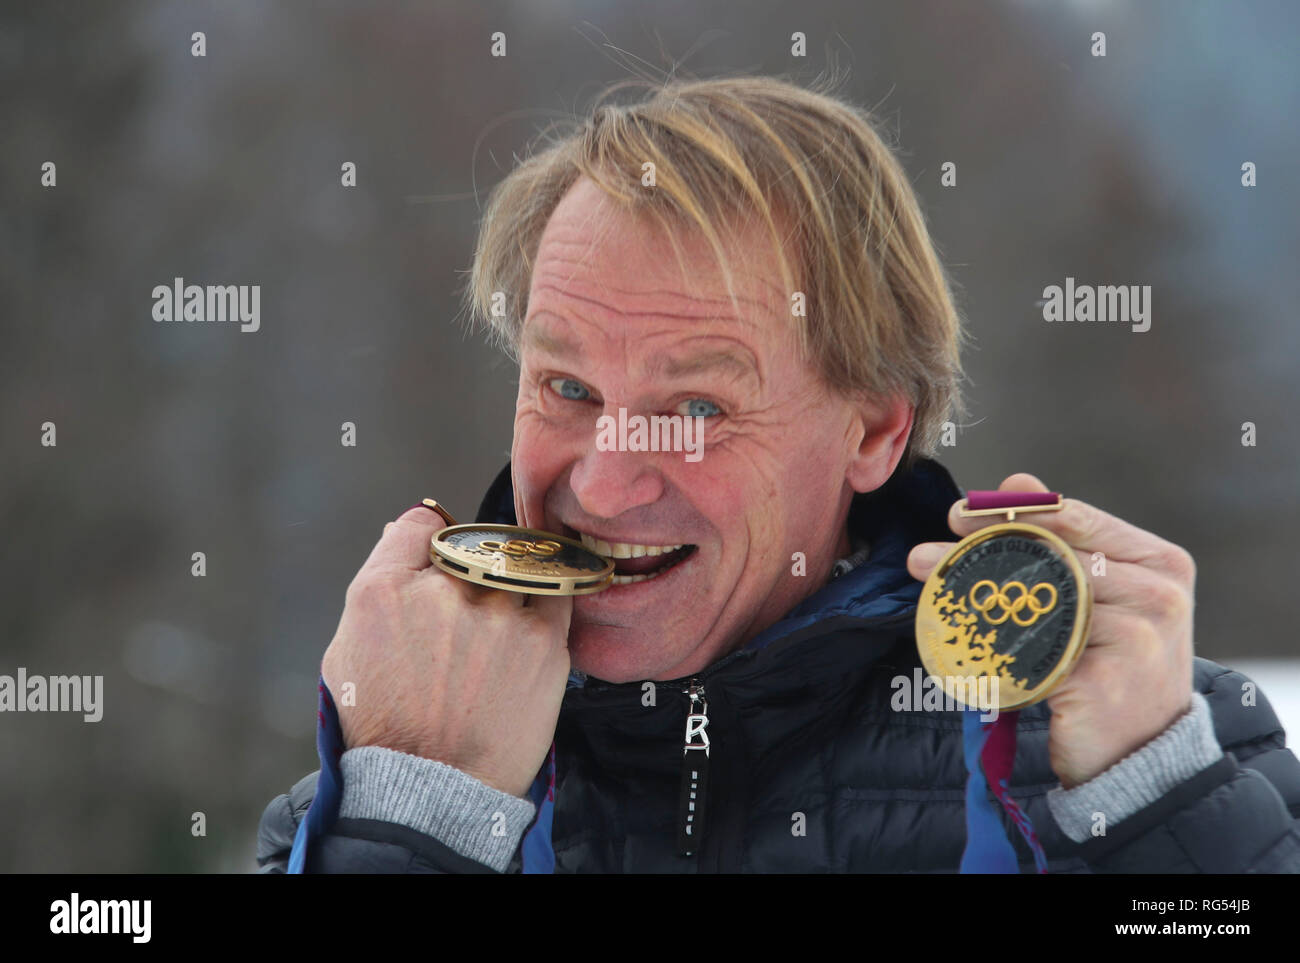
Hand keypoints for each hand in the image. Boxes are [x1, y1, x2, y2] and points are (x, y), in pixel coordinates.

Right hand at [321, 506, 572, 797]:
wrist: (430, 790)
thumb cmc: (385, 724)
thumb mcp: (348, 649)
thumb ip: (380, 581)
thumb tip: (412, 526)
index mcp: (384, 592)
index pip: (419, 526)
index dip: (431, 542)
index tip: (441, 561)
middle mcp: (442, 594)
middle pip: (470, 547)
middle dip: (470, 570)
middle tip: (468, 616)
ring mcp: (498, 614)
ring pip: (516, 567)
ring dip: (510, 586)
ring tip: (497, 636)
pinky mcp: (544, 640)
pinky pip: (556, 593)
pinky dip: (547, 600)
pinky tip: (533, 626)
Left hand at [907, 473, 1195, 788]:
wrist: (1142, 754)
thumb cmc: (1113, 664)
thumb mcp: (1103, 596)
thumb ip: (1064, 539)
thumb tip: (1018, 481)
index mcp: (1161, 561)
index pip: (1075, 519)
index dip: (1011, 512)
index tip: (958, 514)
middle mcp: (1160, 595)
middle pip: (1050, 558)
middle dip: (978, 553)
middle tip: (924, 555)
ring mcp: (1137, 640)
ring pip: (1034, 603)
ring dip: (973, 597)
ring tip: (932, 592)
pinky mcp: (1104, 682)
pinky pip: (1031, 651)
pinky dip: (991, 643)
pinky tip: (960, 640)